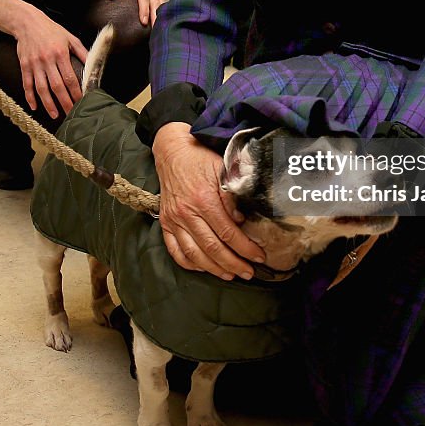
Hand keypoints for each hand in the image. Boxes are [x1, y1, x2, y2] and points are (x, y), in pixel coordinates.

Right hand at [14, 5, 87, 119]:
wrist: (27, 23)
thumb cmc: (51, 30)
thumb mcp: (70, 38)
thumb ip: (82, 52)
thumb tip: (94, 63)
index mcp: (60, 53)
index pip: (70, 78)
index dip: (76, 92)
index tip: (81, 102)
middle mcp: (47, 60)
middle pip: (57, 86)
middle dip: (65, 102)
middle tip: (71, 114)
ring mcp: (34, 64)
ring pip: (41, 88)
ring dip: (48, 103)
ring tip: (55, 115)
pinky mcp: (24, 66)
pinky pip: (27, 84)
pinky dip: (30, 97)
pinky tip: (34, 106)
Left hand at [105, 0, 165, 26]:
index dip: (144, 9)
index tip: (144, 21)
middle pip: (155, 2)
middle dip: (155, 16)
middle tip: (154, 30)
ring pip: (161, 2)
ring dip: (160, 15)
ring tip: (159, 28)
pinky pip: (163, 1)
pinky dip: (163, 11)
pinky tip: (161, 21)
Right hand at [153, 123, 264, 279]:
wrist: (172, 151)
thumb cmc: (201, 159)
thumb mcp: (222, 169)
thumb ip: (232, 195)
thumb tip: (241, 220)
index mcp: (204, 199)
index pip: (228, 232)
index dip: (245, 248)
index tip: (259, 256)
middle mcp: (187, 213)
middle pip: (212, 248)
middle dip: (233, 263)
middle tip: (249, 272)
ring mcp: (174, 220)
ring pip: (194, 253)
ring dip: (214, 268)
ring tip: (230, 274)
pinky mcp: (165, 222)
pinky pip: (175, 250)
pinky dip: (189, 263)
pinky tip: (203, 267)